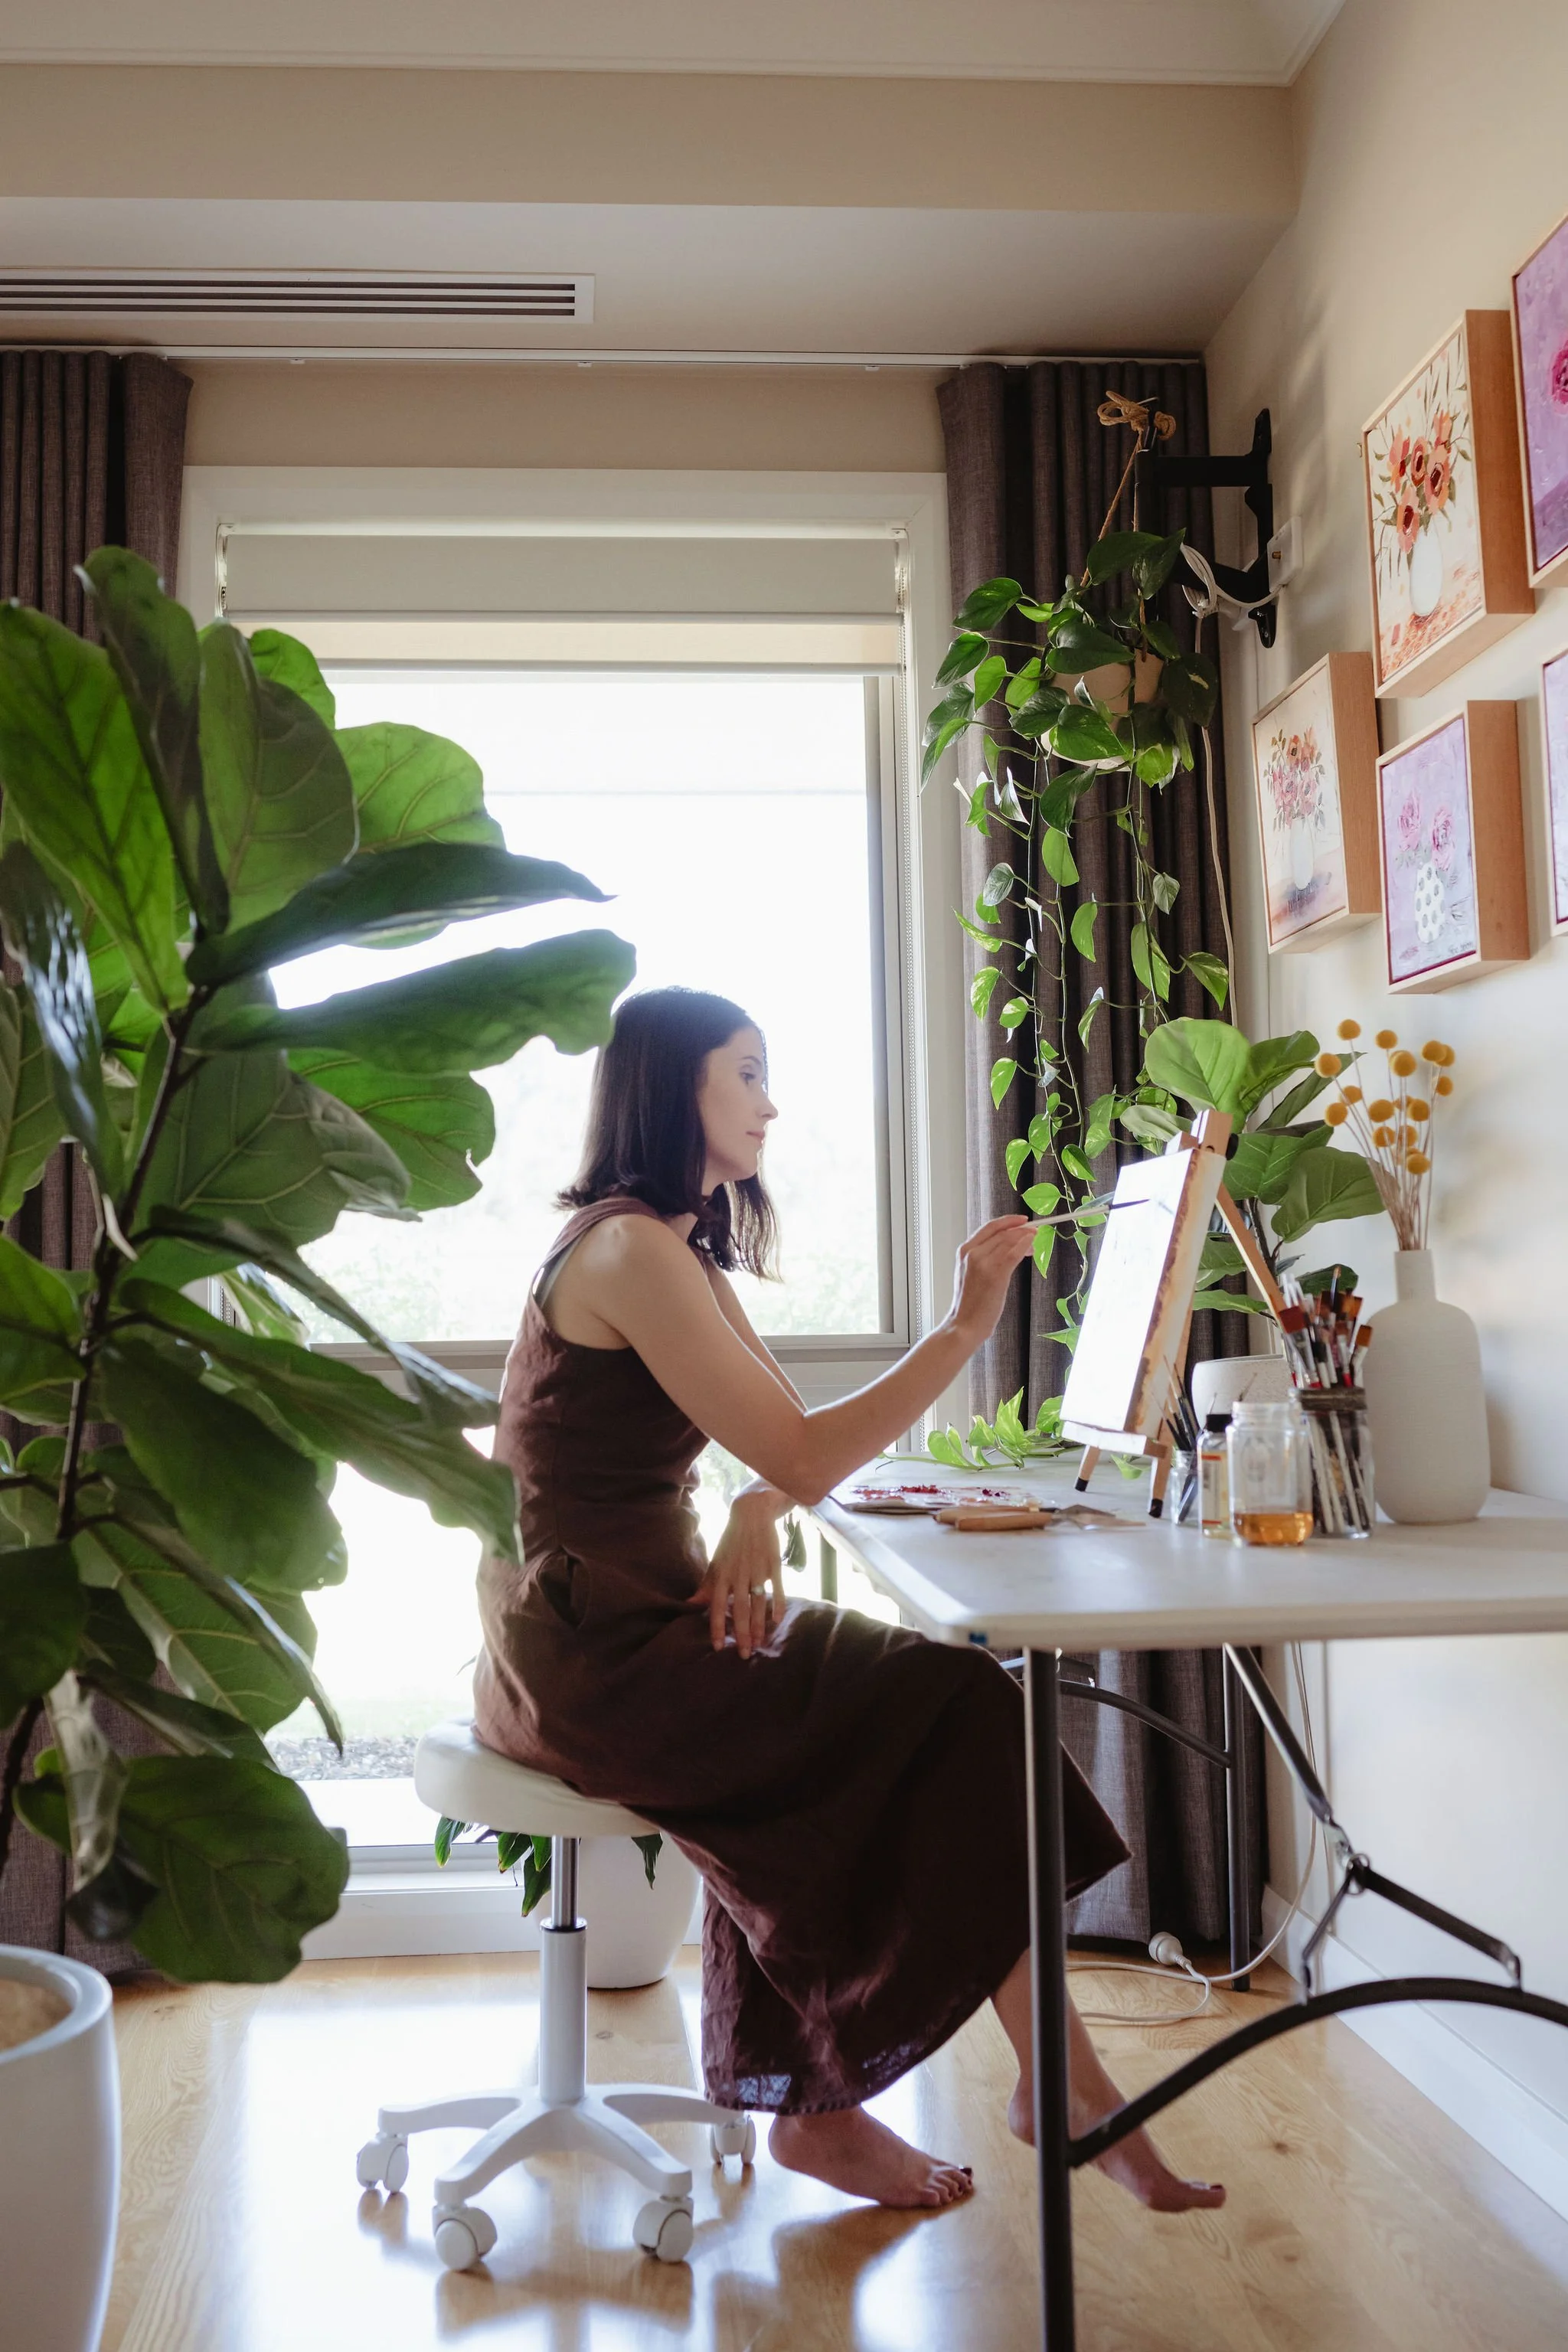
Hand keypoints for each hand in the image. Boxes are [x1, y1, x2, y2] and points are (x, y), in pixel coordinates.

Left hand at [699, 1489, 786, 1657]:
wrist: (752, 1513)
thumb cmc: (731, 1541)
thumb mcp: (716, 1561)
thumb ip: (707, 1585)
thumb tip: (691, 1604)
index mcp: (722, 1574)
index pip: (716, 1605)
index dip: (716, 1626)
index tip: (717, 1646)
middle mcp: (738, 1574)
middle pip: (739, 1609)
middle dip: (740, 1633)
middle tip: (743, 1654)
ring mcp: (757, 1569)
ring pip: (758, 1603)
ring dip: (758, 1625)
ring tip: (758, 1643)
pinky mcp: (773, 1564)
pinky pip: (777, 1588)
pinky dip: (777, 1605)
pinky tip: (777, 1620)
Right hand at [948, 1215, 1040, 1346]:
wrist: (964, 1324)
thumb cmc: (970, 1303)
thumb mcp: (971, 1273)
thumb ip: (985, 1257)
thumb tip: (1008, 1246)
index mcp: (964, 1251)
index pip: (989, 1227)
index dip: (1008, 1221)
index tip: (1022, 1220)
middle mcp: (972, 1253)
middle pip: (1002, 1232)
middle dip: (1021, 1229)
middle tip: (1035, 1232)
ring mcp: (983, 1263)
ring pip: (1009, 1241)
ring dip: (1026, 1238)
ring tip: (1036, 1243)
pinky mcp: (996, 1275)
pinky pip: (1013, 1254)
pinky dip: (1024, 1246)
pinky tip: (1032, 1246)